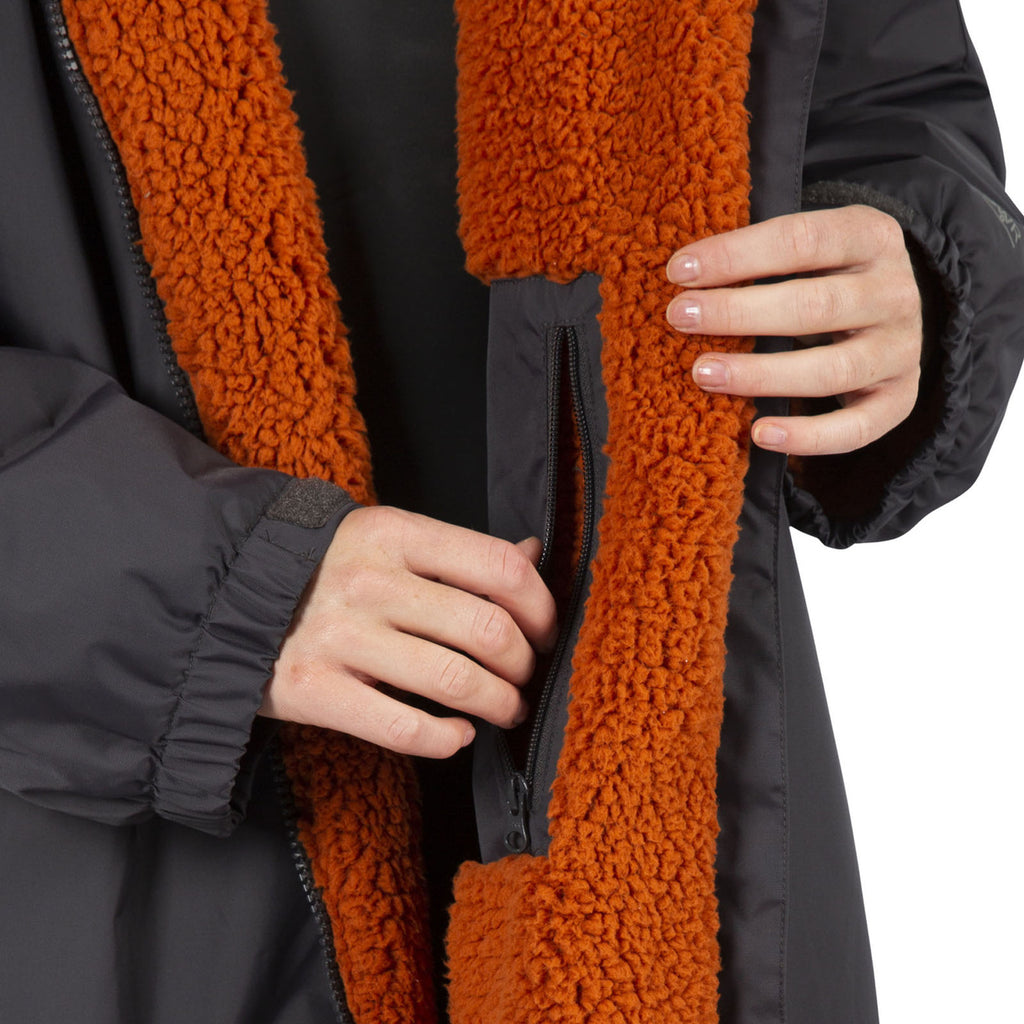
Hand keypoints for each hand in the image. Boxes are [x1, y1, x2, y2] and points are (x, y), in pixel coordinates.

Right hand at [260, 506, 557, 757]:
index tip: (545, 631)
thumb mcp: (386, 536)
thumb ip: (458, 549)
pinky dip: (447, 739)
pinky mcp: (315, 691)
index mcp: (395, 533)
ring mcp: (342, 638)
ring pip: (457, 683)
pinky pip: (404, 729)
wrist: (220, 592)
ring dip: (499, 705)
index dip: (541, 606)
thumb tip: (535, 550)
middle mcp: (371, 582)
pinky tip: (458, 734)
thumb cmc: (321, 565)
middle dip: (524, 665)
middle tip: (524, 676)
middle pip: (488, 631)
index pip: (501, 566)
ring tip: (503, 708)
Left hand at [665, 205, 922, 454]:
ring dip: (761, 374)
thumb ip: (760, 256)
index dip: (737, 255)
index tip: (678, 271)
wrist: (889, 314)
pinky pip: (856, 428)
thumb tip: (681, 274)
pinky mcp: (899, 400)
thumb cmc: (824, 276)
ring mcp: (901, 350)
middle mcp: (896, 292)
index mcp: (871, 236)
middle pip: (815, 306)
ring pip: (832, 369)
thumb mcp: (807, 249)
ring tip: (703, 373)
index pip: (803, 239)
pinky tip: (758, 433)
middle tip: (680, 317)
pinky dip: (807, 436)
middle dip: (739, 312)